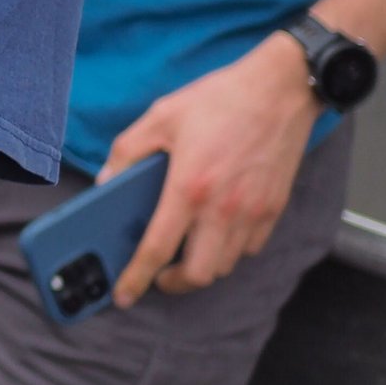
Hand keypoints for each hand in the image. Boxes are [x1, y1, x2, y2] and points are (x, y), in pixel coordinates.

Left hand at [103, 32, 319, 305]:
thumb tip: (105, 183)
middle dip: (174, 283)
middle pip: (200, 274)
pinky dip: (230, 251)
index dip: (137, 277)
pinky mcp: (275, 208)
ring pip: (227, 265)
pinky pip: (250, 247)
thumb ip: (126, 152)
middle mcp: (224, 208)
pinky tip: (214, 233)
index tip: (123, 296)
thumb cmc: (220, 100)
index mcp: (188, 187)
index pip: (158, 248)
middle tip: (158, 274)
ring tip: (184, 252)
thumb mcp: (160, 116)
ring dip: (202, 267)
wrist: (281, 89)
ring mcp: (254, 211)